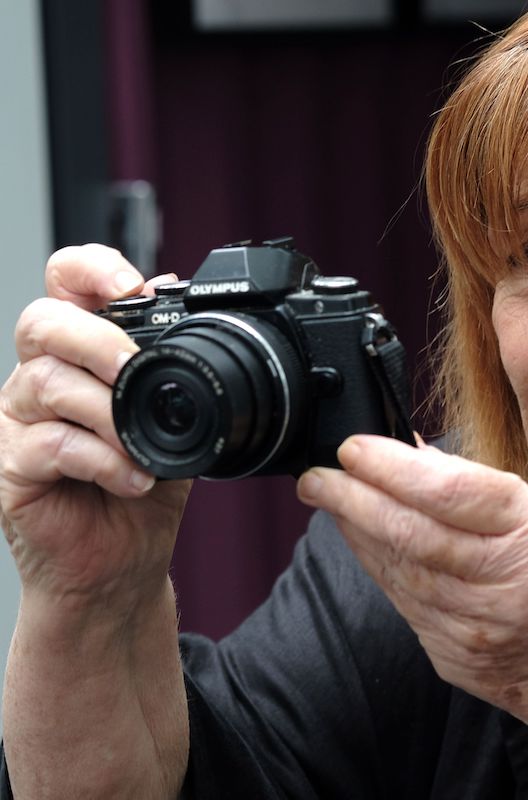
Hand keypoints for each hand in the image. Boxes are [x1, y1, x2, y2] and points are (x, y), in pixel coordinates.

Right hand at [0, 245, 190, 611]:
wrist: (122, 563)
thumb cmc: (142, 488)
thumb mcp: (173, 420)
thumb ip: (170, 364)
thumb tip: (175, 292)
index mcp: (77, 356)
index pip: (63, 284)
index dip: (89, 269)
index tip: (130, 286)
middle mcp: (38, 379)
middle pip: (42, 323)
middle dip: (96, 340)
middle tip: (135, 371)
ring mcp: (17, 422)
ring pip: (45, 383)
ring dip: (106, 412)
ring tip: (142, 447)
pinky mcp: (8, 468)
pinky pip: (46, 444)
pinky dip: (100, 459)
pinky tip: (131, 478)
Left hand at [297, 434, 527, 735]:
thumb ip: (483, 490)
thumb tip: (414, 455)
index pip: (449, 492)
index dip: (390, 467)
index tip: (354, 447)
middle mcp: (504, 582)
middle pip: (410, 533)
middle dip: (352, 498)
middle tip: (315, 476)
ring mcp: (476, 626)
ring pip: (398, 569)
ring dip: (355, 532)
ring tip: (329, 500)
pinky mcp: (454, 656)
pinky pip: (405, 602)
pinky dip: (378, 566)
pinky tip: (362, 542)